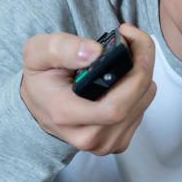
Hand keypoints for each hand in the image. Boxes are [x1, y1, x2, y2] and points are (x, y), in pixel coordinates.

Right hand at [19, 23, 156, 154]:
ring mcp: (105, 142)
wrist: (40, 103)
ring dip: (143, 72)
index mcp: (65, 115)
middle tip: (133, 39)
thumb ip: (61, 49)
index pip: (114, 107)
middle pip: (135, 101)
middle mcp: (88, 136)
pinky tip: (125, 76)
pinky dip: (141, 87)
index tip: (130, 42)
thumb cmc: (40, 79)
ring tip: (127, 55)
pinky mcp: (118, 141)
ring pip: (143, 102)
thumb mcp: (37, 53)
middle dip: (142, 63)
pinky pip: (142, 109)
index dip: (133, 73)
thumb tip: (95, 52)